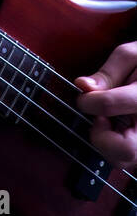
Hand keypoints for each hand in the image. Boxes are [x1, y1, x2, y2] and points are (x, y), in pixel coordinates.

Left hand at [74, 41, 136, 168]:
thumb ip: (109, 72)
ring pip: (126, 160)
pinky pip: (129, 159)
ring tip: (110, 122)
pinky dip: (117, 149)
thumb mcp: (133, 55)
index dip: (87, 100)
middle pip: (125, 150)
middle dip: (101, 136)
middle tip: (100, 118)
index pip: (108, 105)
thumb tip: (83, 85)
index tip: (84, 97)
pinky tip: (119, 129)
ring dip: (109, 144)